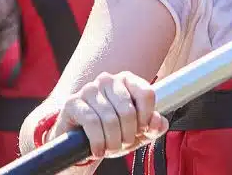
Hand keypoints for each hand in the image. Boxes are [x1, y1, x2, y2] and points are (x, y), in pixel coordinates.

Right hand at [48, 72, 167, 160]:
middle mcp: (107, 80)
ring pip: (110, 119)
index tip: (141, 130)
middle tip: (123, 144)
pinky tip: (98, 150)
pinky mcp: (73, 103)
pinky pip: (92, 123)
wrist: (82, 142)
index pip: (146, 94)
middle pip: (128, 111)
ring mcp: (89, 90)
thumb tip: (158, 121)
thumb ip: (154, 127)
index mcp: (127, 80)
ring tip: (110, 148)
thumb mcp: (138, 132)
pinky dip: (98, 142)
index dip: (146, 118)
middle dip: (128, 135)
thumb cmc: (113, 132)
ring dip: (113, 142)